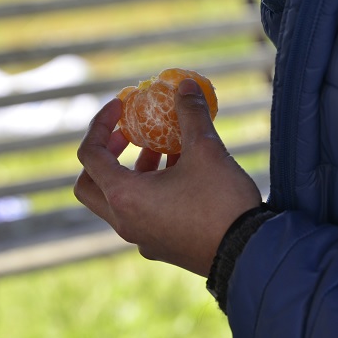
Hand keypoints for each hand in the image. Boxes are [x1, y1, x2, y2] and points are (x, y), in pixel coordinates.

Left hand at [74, 79, 261, 276]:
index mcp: (124, 198)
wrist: (249, 253)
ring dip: (133, 172)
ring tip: (164, 150)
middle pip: (90, 185)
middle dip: (105, 155)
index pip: (89, 155)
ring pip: (119, 201)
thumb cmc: (222, 202)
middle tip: (128, 136)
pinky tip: (182, 177)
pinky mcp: (162, 247)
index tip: (122, 107)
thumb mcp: (206, 150)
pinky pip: (141, 215)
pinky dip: (149, 192)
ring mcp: (142, 239)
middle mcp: (125, 222)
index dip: (101, 124)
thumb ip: (191, 113)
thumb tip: (186, 84)